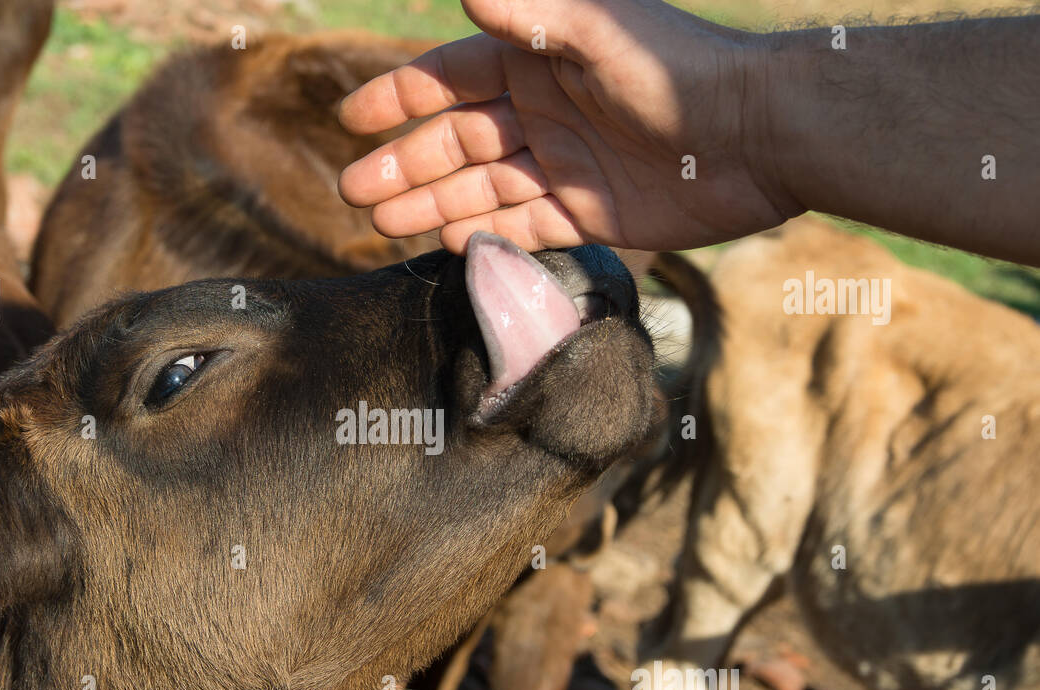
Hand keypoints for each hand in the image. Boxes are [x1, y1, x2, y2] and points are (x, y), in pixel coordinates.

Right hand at [337, 0, 799, 253]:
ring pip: (480, 187)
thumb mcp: (598, 31)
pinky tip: (448, 245)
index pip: (451, 80)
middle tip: (354, 192)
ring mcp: (564, 165)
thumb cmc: (680, 71)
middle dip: (403, 164)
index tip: (352, 120)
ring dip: (430, 204)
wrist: (759, 137)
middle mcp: (544, 111)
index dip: (400, 98)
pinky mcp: (589, 213)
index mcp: (538, 60)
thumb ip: (532, 12)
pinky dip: (485, 235)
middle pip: (456, 141)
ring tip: (381, 224)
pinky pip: (523, 226)